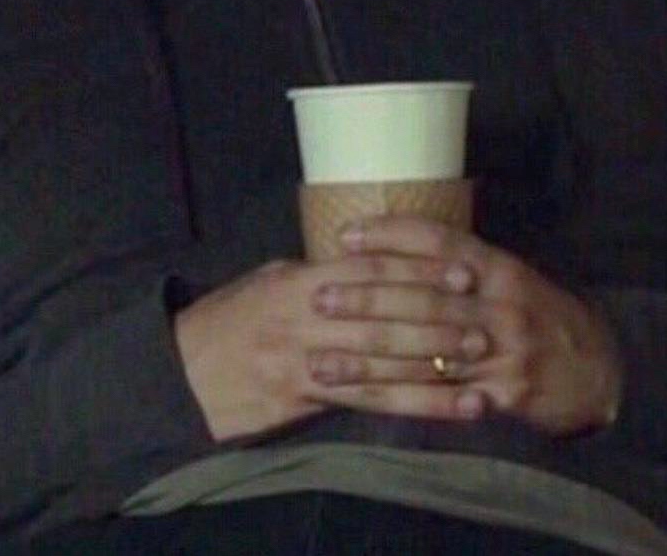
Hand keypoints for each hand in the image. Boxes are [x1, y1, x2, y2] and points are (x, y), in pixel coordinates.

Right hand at [173, 251, 480, 440]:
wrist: (183, 373)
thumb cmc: (229, 319)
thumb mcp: (269, 279)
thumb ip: (317, 270)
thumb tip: (362, 257)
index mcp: (301, 280)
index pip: (370, 269)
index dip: (418, 270)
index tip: (461, 270)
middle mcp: (307, 318)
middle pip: (384, 316)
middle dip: (437, 318)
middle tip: (484, 318)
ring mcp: (307, 362)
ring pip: (382, 363)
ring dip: (435, 364)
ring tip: (479, 363)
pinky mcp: (306, 401)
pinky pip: (369, 404)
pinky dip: (414, 406)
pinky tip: (449, 409)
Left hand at [311, 217, 622, 437]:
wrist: (598, 369)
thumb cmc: (538, 315)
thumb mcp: (508, 277)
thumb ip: (461, 261)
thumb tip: (395, 242)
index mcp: (499, 267)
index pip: (438, 241)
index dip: (391, 235)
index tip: (345, 235)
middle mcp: (499, 304)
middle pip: (424, 298)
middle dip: (367, 298)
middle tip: (320, 297)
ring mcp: (501, 352)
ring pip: (424, 354)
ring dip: (368, 360)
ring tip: (322, 360)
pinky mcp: (502, 396)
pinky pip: (439, 400)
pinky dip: (399, 400)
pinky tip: (362, 402)